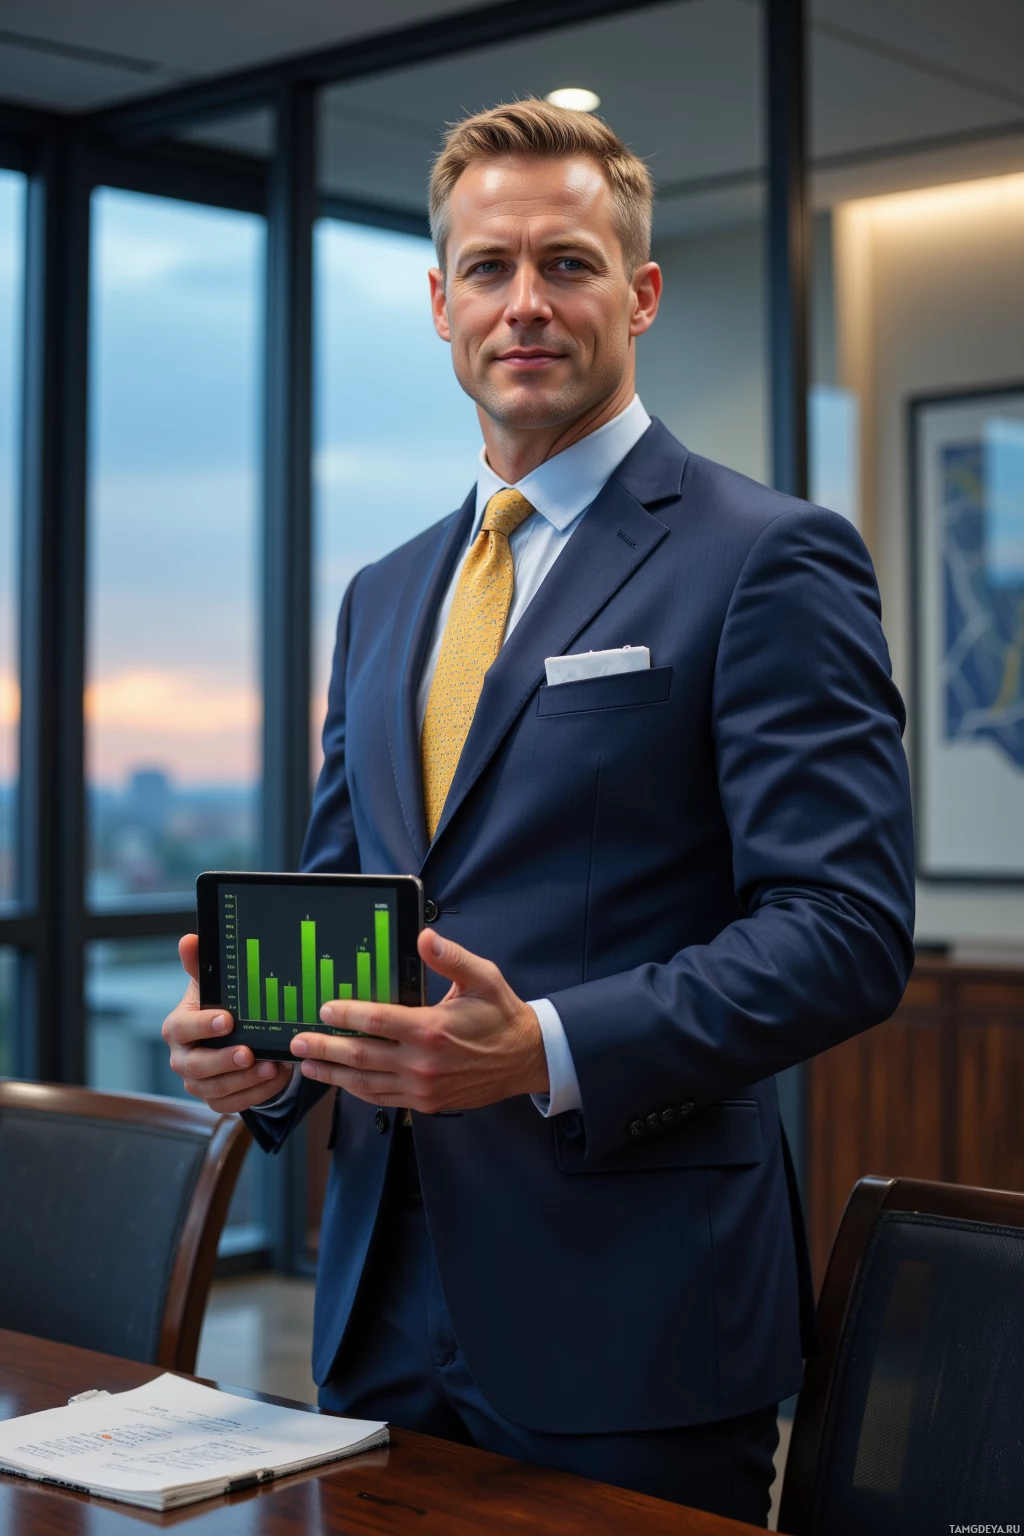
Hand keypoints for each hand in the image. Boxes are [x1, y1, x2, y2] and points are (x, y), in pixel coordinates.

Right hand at [163, 935, 294, 1112]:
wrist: (225, 1036)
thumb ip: (199, 964)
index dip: (203, 1025)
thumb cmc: (216, 1006)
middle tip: (249, 1052)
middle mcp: (182, 1059)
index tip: (227, 1019)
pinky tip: (278, 1076)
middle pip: (197, 1067)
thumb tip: (190, 939)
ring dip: (247, 1080)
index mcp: (177, 1028)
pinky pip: (234, 1104)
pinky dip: (257, 1092)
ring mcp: (197, 1083)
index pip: (182, 1028)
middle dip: (225, 1060)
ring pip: (217, 1090)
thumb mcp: (210, 984)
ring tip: (273, 1066)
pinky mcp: (216, 1100)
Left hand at [289, 929, 548, 1112]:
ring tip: (306, 1065)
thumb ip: (451, 958)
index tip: (324, 1008)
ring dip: (333, 1073)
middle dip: (325, 1047)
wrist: (525, 1059)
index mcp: (432, 1028)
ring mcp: (422, 1087)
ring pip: (366, 1083)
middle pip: (362, 1055)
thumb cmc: (501, 1015)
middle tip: (298, 1041)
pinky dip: (357, 1091)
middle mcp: (422, 1062)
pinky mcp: (425, 1102)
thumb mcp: (484, 977)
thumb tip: (425, 937)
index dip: (347, 1014)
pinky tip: (340, 1082)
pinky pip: (382, 1098)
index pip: (378, 1021)